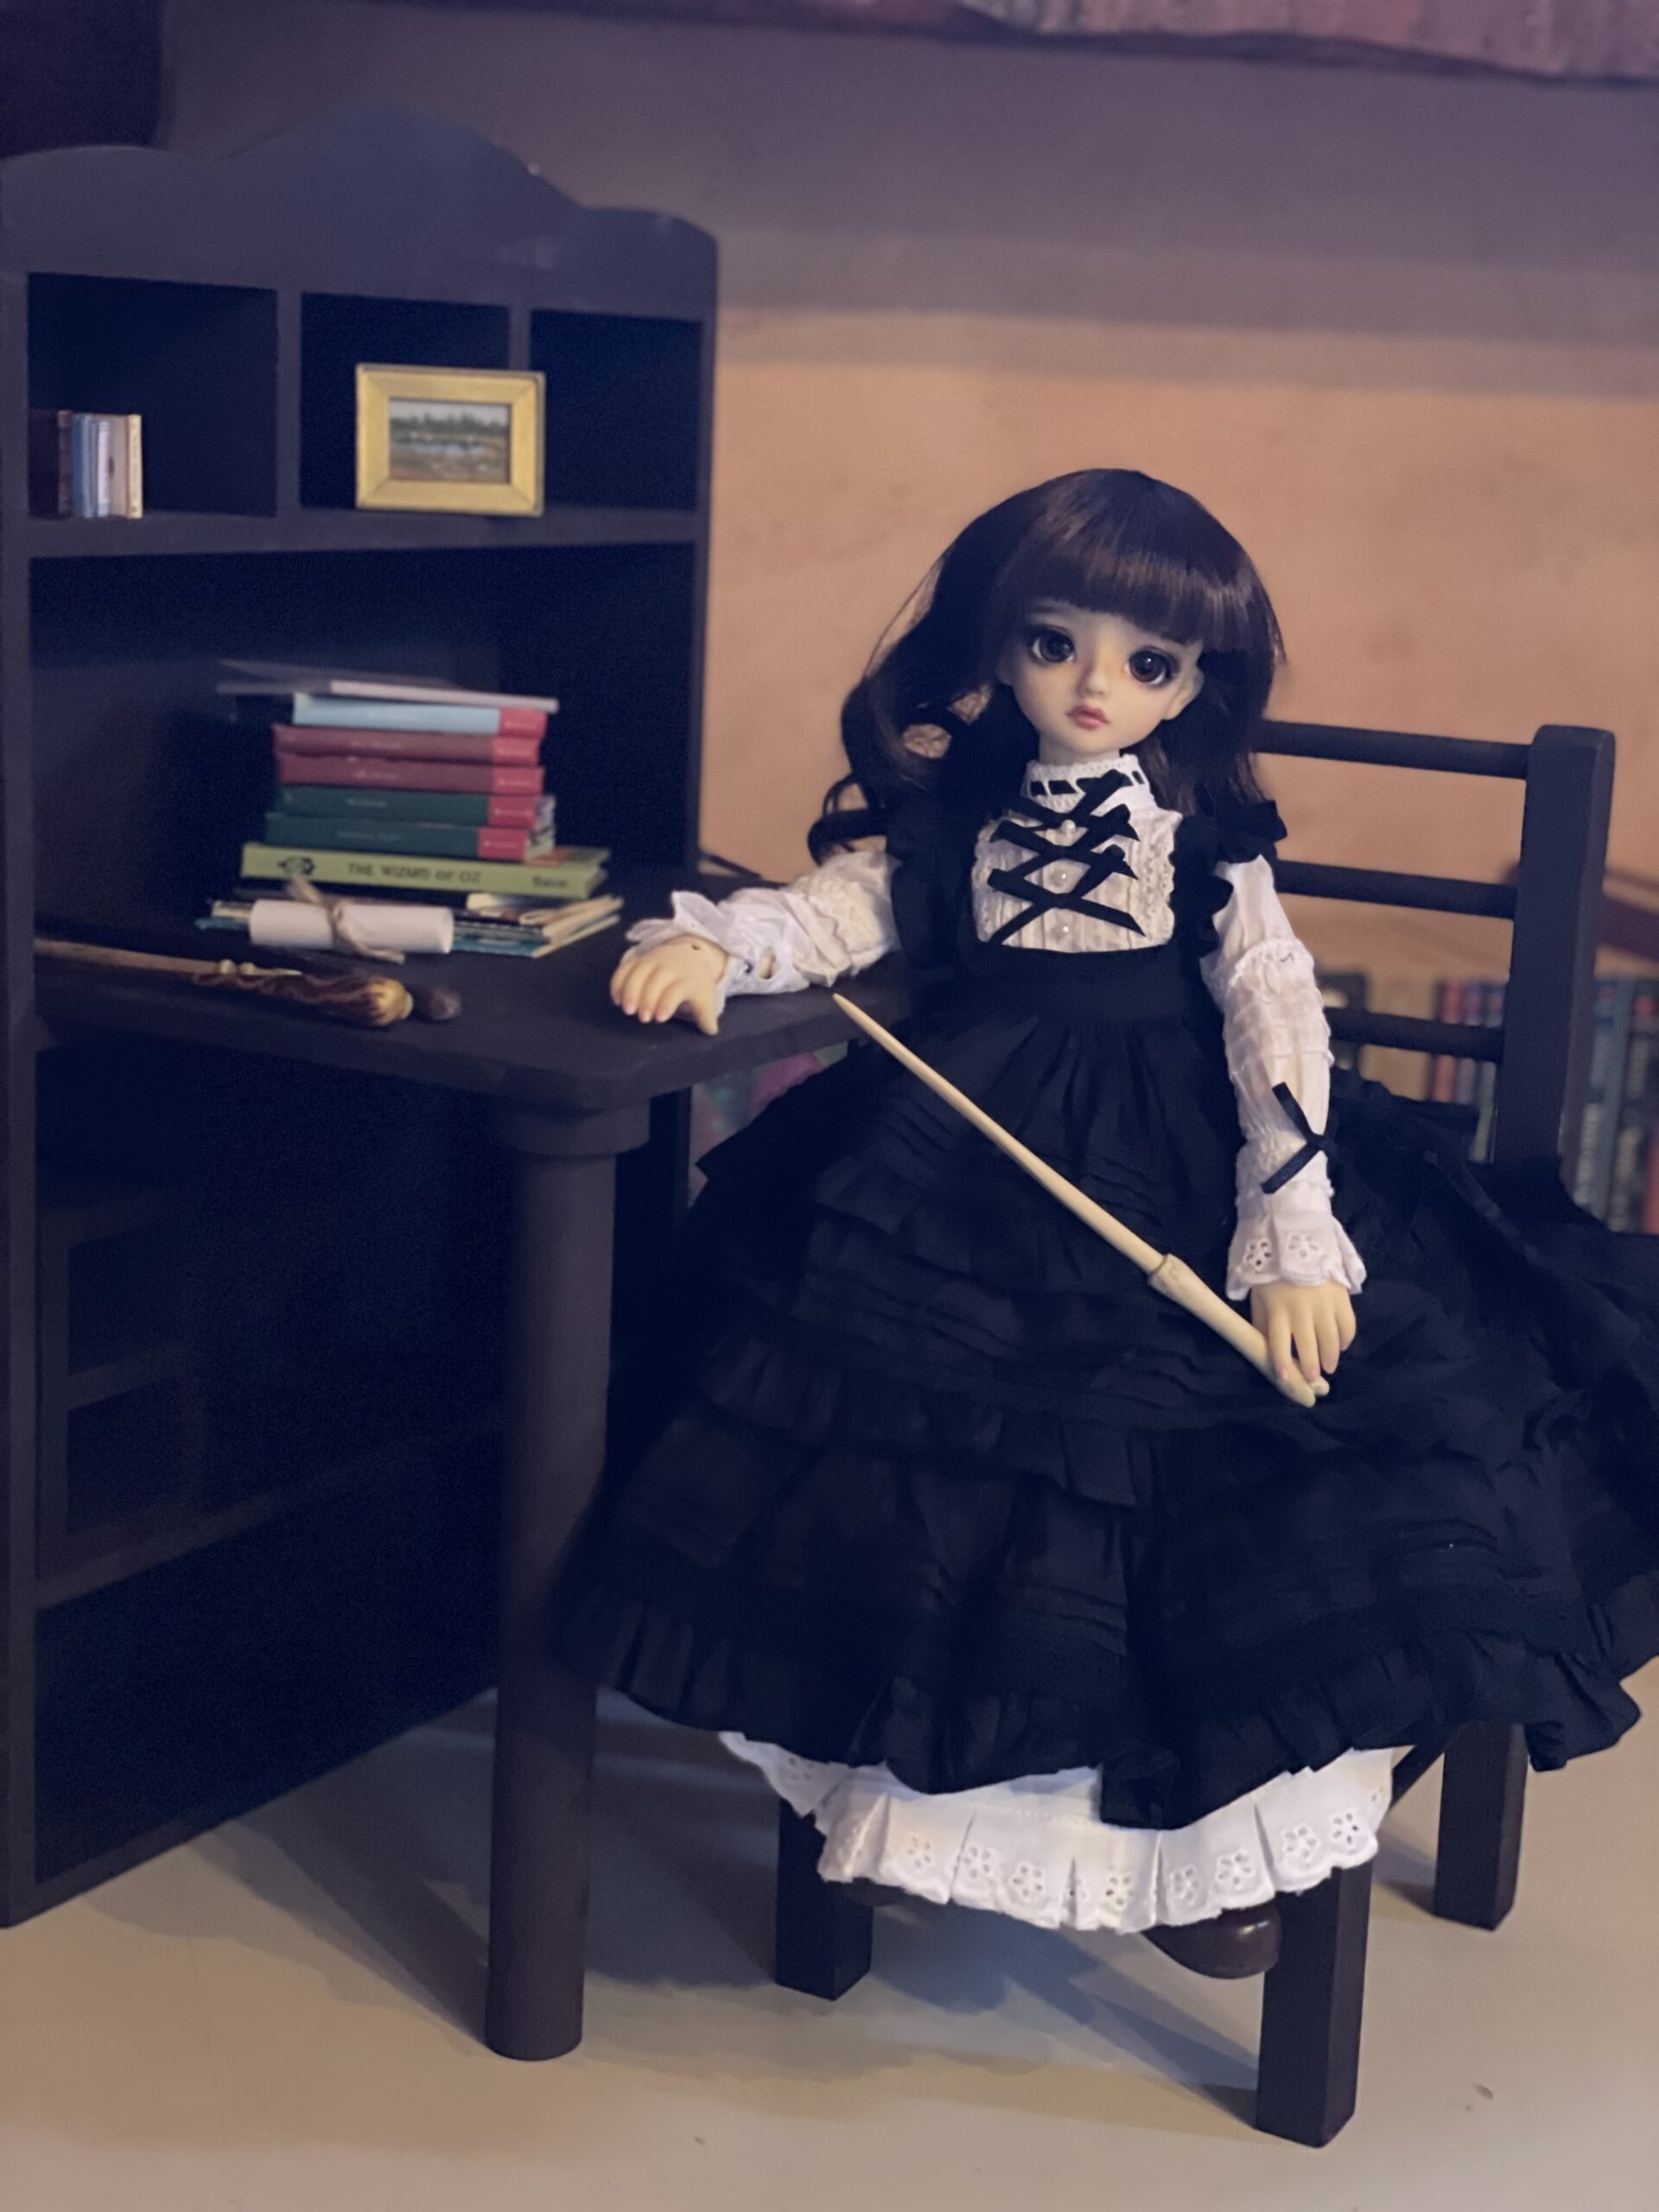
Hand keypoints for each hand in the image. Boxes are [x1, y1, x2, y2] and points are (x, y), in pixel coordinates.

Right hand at [611, 934, 730, 1036]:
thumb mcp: (705, 999)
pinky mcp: (637, 960)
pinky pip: (625, 969)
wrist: (690, 955)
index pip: (676, 990)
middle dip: (647, 999)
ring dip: (630, 991)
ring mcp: (652, 961)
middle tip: (642, 1018)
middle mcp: (669, 967)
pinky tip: (616, 1000)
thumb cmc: (695, 985)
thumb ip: (706, 1016)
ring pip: (638, 973)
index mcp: (687, 979)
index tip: (659, 1018)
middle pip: (655, 981)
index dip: (667, 1003)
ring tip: (626, 1010)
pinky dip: (618, 983)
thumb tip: (711, 1031)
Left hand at [1250, 1280, 1356, 1391]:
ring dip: (1331, 1357)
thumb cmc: (1273, 1273)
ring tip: (1329, 1367)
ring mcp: (1324, 1304)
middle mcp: (1302, 1310)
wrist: (1296, 1239)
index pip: (1279, 1343)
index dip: (1282, 1362)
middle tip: (1313, 1378)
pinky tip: (1342, 1345)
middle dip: (1311, 1366)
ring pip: (1331, 1339)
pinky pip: (1348, 1324)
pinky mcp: (1341, 1297)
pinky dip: (1346, 1338)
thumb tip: (1265, 1347)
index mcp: (1278, 1310)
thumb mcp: (1259, 1296)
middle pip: (1309, 1345)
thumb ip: (1262, 1321)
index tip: (1285, 1377)